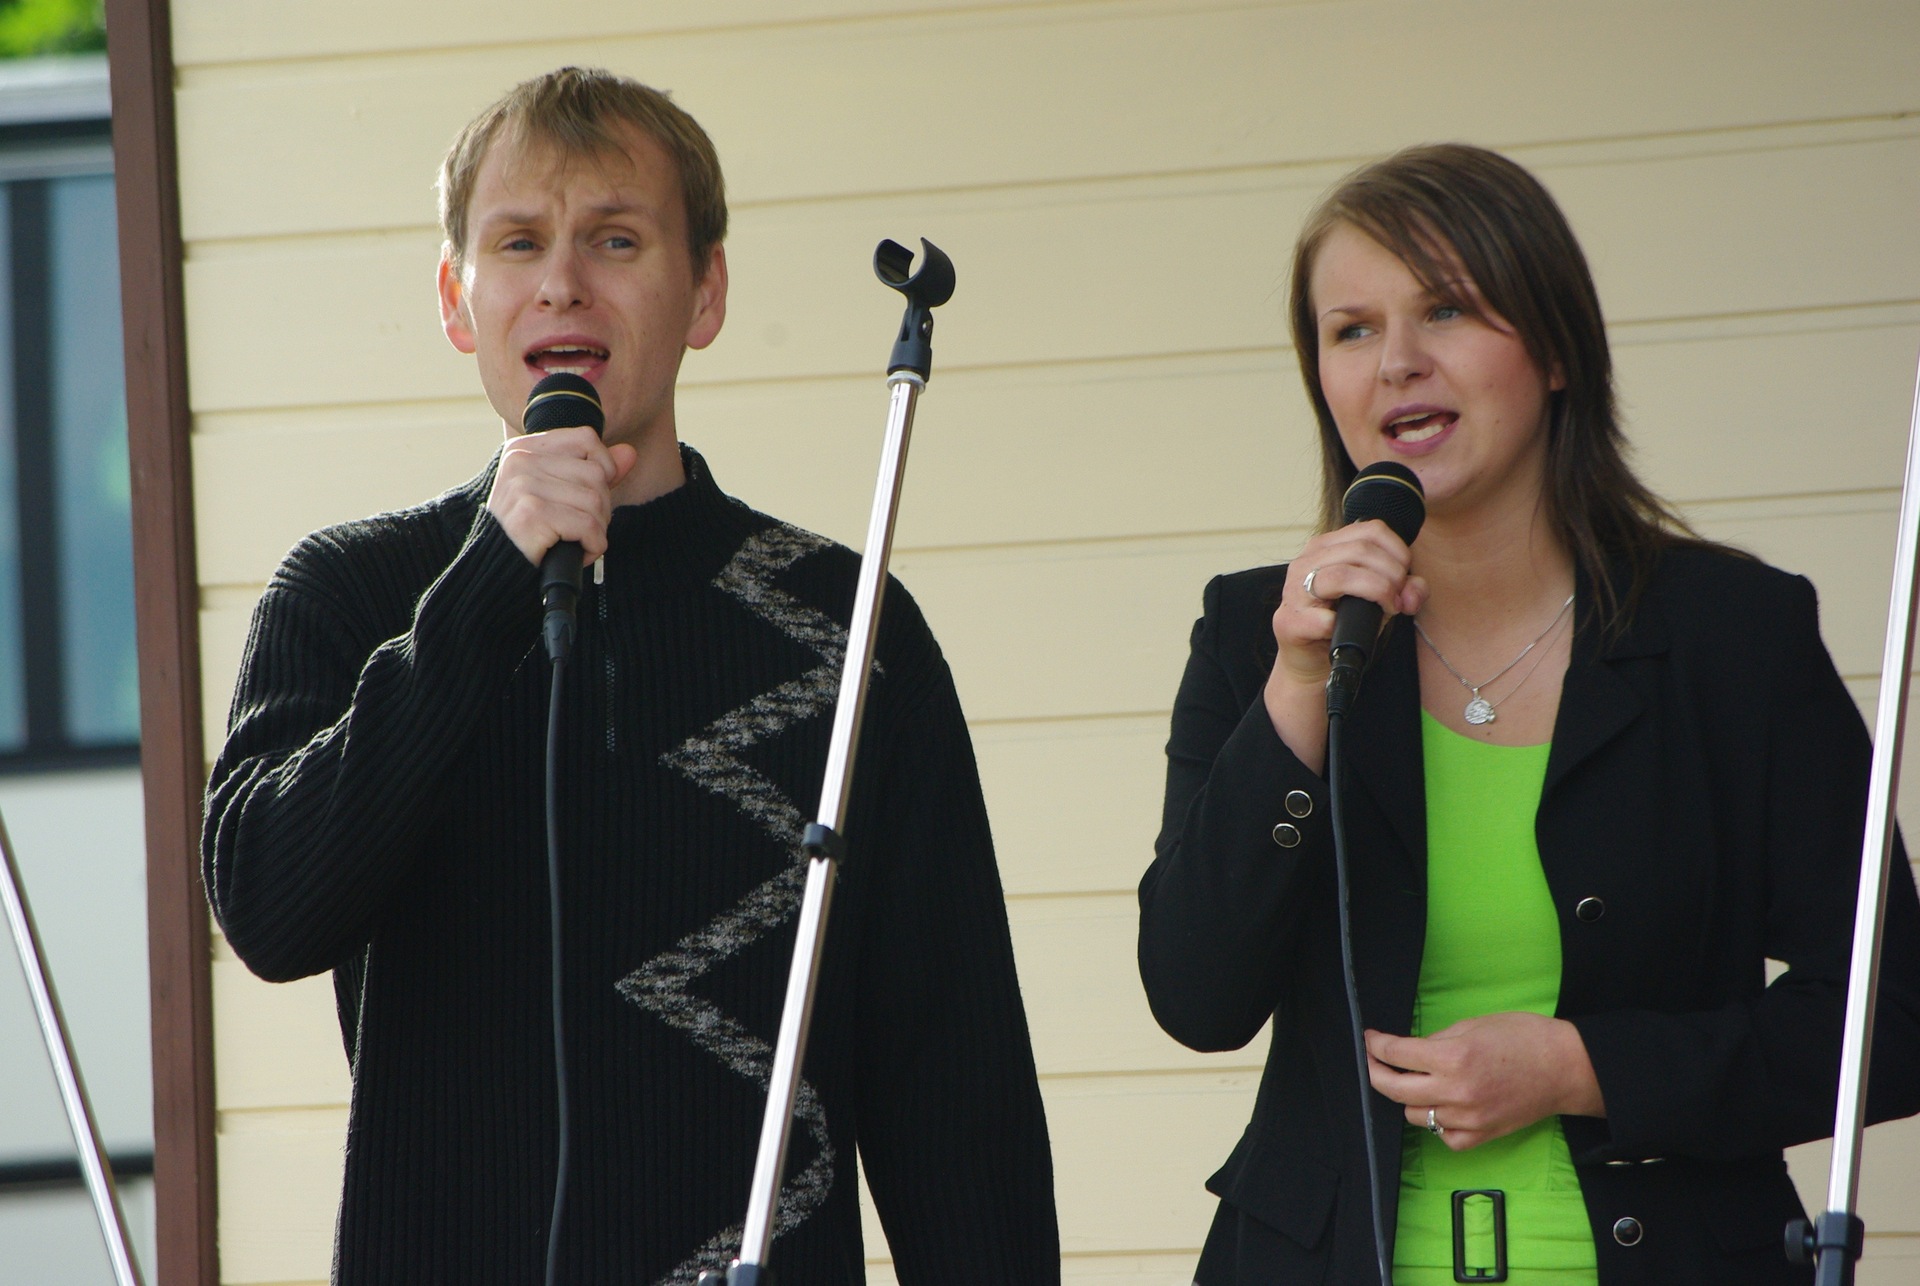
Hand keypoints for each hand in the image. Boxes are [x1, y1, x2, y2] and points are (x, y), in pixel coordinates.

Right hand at [487, 426, 637, 566]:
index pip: (585, 439)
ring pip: (596, 501)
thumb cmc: (530, 530)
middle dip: (600, 508)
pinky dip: (592, 546)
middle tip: (578, 528)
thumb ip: (594, 470)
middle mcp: (521, 461)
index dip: (602, 468)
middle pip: (596, 474)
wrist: (496, 567)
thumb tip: (630, 453)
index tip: (587, 495)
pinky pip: (588, 526)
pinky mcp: (532, 513)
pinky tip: (575, 552)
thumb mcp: (560, 493)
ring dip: (596, 530)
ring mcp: (524, 486)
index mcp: (525, 449)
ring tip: (574, 540)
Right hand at [1262, 519, 1426, 771]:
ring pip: (1342, 575)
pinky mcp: (1289, 622)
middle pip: (1361, 550)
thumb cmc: (1343, 624)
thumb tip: (1413, 592)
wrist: (1310, 662)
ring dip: (1376, 592)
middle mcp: (1306, 562)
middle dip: (1392, 575)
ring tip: (1387, 609)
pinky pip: (1324, 619)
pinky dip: (1345, 624)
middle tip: (1398, 600)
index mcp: (1325, 548)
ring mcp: (1293, 591)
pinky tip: (1350, 629)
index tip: (1405, 577)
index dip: (1399, 551)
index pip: (1371, 530)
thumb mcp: (1379, 600)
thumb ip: (1404, 589)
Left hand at [1365, 1013, 1604, 1151]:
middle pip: (1394, 1089)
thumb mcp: (1473, 1025)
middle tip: (1375, 1060)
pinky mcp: (1482, 1136)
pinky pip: (1444, 1136)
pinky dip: (1437, 1122)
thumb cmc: (1525, 1038)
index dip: (1376, 1045)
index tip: (1371, 1039)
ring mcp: (1468, 1118)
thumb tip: (1409, 1051)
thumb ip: (1437, 1041)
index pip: (1397, 1054)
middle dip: (1377, 1072)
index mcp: (1453, 1058)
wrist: (1566, 1068)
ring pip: (1415, 1115)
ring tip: (1416, 1081)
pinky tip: (1442, 1106)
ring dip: (1408, 1098)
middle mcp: (1456, 1092)